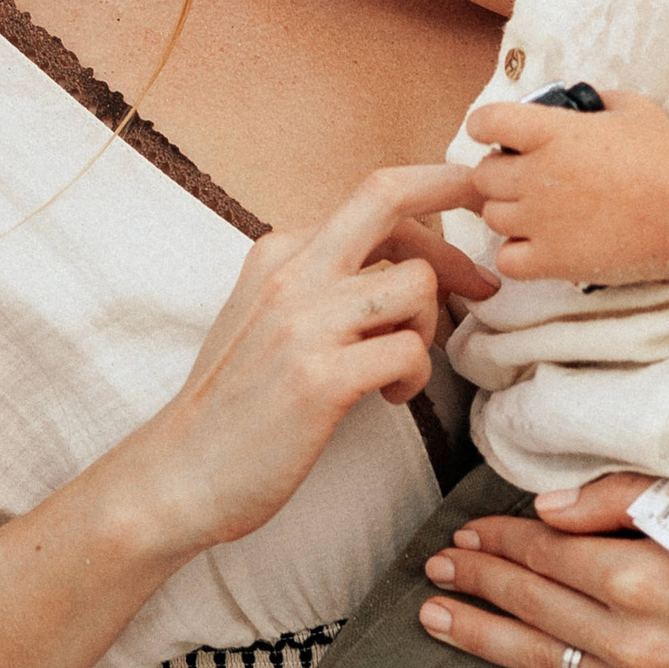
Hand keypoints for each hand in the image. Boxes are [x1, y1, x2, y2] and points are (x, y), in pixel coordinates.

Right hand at [141, 163, 495, 554]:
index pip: (375, 198)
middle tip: (488, 270)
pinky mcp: (319, 379)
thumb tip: (402, 262)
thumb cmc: (235, 403)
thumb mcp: (265, 317)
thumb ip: (322, 281)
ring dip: (428, 328)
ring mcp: (303, 324)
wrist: (180, 474)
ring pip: (416, 285)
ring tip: (399, 366)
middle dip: (456, 207)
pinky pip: (409, 352)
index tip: (473, 200)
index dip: (436, 193)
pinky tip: (390, 397)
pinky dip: (414, 377)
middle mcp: (291, 274)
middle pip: (390, 199)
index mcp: (279, 254)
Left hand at [414, 473, 668, 667]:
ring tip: (435, 621)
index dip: (501, 538)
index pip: (545, 551)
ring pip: (543, 664)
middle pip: (533, 604)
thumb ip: (624, 499)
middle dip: (479, 581)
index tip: (470, 527)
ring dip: (483, 641)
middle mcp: (636, 639)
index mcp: (643, 574)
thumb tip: (545, 511)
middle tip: (437, 567)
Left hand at [467, 90, 668, 289]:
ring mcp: (541, 220)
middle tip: (528, 178)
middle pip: (482, 175)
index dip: (487, 127)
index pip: (485, 121)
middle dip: (500, 173)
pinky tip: (541, 246)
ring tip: (540, 213)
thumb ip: (597, 100)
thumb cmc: (668, 159)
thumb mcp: (634, 109)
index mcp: (551, 132)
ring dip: (509, 212)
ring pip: (491, 216)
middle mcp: (537, 175)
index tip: (500, 134)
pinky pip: (507, 259)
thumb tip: (581, 100)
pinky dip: (517, 254)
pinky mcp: (552, 260)